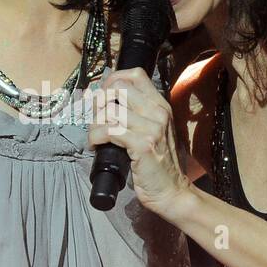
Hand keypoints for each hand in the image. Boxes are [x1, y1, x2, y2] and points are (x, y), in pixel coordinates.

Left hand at [88, 67, 192, 219]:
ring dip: (94, 124)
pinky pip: (109, 130)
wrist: (172, 192)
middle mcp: (158, 113)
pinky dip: (95, 137)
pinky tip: (96, 145)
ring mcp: (152, 128)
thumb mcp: (154, 132)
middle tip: (96, 120)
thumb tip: (105, 101)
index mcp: (161, 106)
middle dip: (99, 103)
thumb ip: (138, 115)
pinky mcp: (143, 145)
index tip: (103, 96)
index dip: (112, 80)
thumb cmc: (159, 165)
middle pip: (118, 88)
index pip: (135, 75)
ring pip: (109, 110)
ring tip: (95, 137)